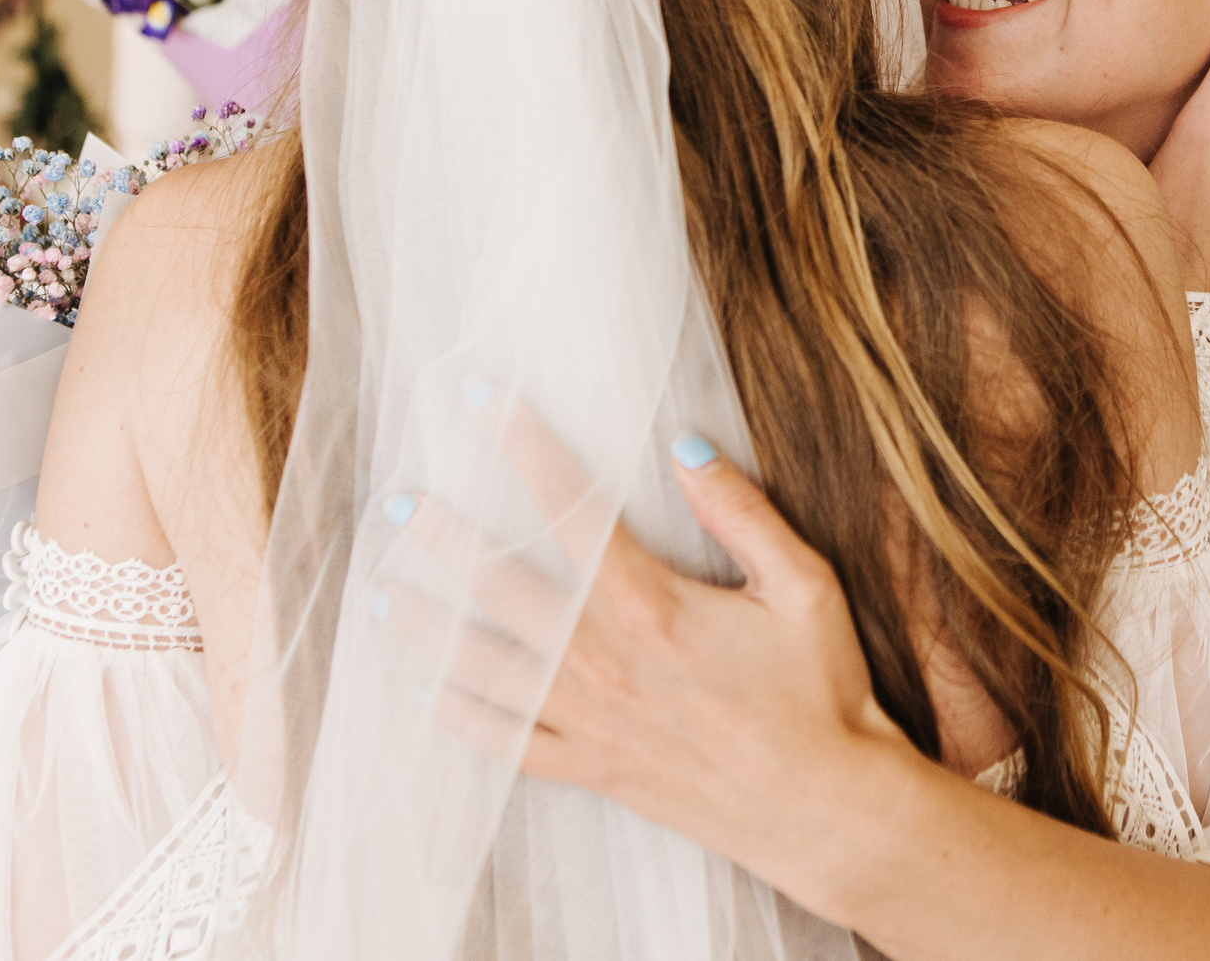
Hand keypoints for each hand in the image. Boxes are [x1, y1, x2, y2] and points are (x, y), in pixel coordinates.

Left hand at [385, 411, 909, 887]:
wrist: (826, 808)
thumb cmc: (823, 693)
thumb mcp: (804, 586)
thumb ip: (742, 513)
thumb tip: (688, 445)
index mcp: (653, 605)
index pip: (572, 509)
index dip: (525, 446)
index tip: (484, 402)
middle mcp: (606, 661)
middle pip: (504, 587)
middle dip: (445, 540)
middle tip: (397, 506)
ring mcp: (593, 720)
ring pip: (488, 667)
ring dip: (430, 629)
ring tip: (383, 596)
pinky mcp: (596, 769)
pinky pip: (510, 745)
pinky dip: (462, 721)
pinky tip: (428, 695)